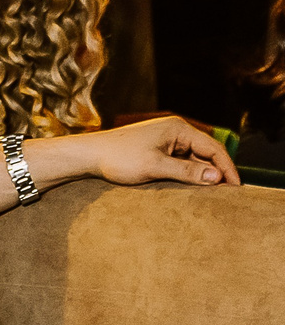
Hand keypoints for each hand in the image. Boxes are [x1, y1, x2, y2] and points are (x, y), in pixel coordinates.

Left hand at [73, 116, 240, 187]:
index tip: (236, 188)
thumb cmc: (118, 158)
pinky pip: (181, 163)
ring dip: (203, 175)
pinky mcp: (157, 150)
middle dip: (217, 173)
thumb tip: (217, 177)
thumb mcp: (154, 167)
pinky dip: (189, 175)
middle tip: (229, 196)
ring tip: (214, 196)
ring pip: (194, 159)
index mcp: (178, 128)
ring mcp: (166, 140)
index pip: (214, 148)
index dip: (227, 168)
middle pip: (206, 153)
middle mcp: (175, 131)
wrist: (88, 155)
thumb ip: (186, 172)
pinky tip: (193, 189)